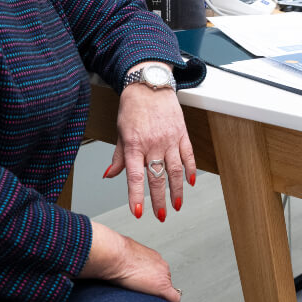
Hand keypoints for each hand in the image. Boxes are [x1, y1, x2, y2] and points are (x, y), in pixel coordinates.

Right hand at [80, 221, 182, 301]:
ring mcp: (163, 275)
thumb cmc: (114, 255)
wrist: (114, 254)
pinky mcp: (162, 286)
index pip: (158, 272)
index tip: (145, 288)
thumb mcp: (122, 255)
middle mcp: (161, 265)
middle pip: (164, 281)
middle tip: (145, 298)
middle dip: (156, 290)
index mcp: (152, 257)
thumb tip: (116, 266)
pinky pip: (174, 299)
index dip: (152, 282)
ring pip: (168, 290)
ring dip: (159, 296)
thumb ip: (125, 261)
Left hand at [104, 63, 194, 221]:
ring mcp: (170, 139)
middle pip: (158, 177)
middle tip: (161, 215)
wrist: (149, 85)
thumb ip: (118, 157)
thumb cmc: (132, 107)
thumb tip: (110, 175)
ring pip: (175, 170)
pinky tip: (190, 182)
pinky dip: (190, 170)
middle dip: (160, 200)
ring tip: (178, 205)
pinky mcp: (182, 133)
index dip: (136, 196)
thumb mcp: (120, 132)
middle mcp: (153, 143)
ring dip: (177, 190)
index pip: (135, 177)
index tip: (138, 212)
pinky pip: (188, 155)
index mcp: (134, 144)